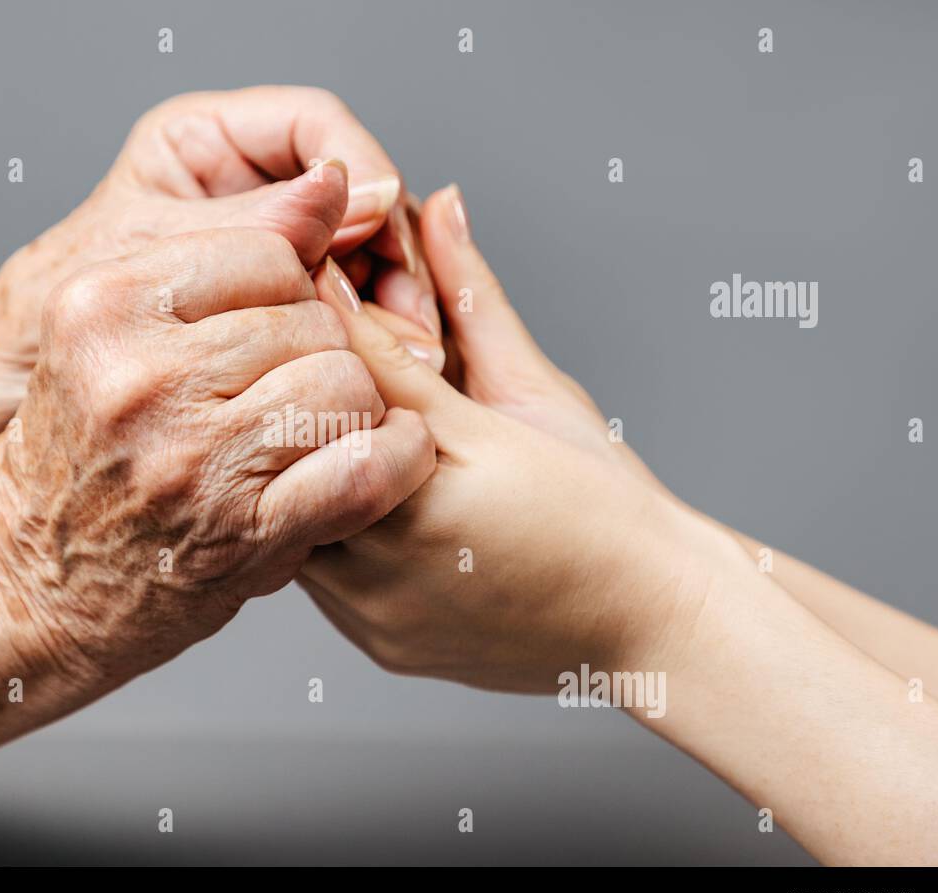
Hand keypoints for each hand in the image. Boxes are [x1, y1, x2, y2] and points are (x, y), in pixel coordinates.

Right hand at [0, 86, 429, 520]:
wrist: (26, 584)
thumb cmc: (79, 452)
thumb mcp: (111, 336)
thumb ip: (221, 259)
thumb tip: (336, 181)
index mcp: (101, 305)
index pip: (268, 253)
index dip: (290, 293)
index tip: (273, 332)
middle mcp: (141, 375)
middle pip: (314, 320)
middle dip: (319, 354)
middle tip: (288, 396)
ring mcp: (193, 457)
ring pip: (348, 385)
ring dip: (352, 410)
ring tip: (312, 434)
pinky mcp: (244, 532)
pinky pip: (370, 464)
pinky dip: (396, 460)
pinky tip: (381, 461)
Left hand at [301, 188, 740, 690]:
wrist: (653, 626)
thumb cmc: (609, 507)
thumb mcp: (537, 391)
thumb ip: (471, 298)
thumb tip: (440, 206)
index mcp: (439, 476)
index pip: (342, 380)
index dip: (315, 324)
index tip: (297, 280)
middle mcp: (397, 555)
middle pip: (296, 455)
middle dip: (294, 401)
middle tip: (284, 354)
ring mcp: (379, 611)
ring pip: (292, 518)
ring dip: (297, 468)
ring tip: (312, 427)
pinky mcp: (376, 641)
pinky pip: (316, 578)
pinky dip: (319, 527)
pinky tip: (338, 494)